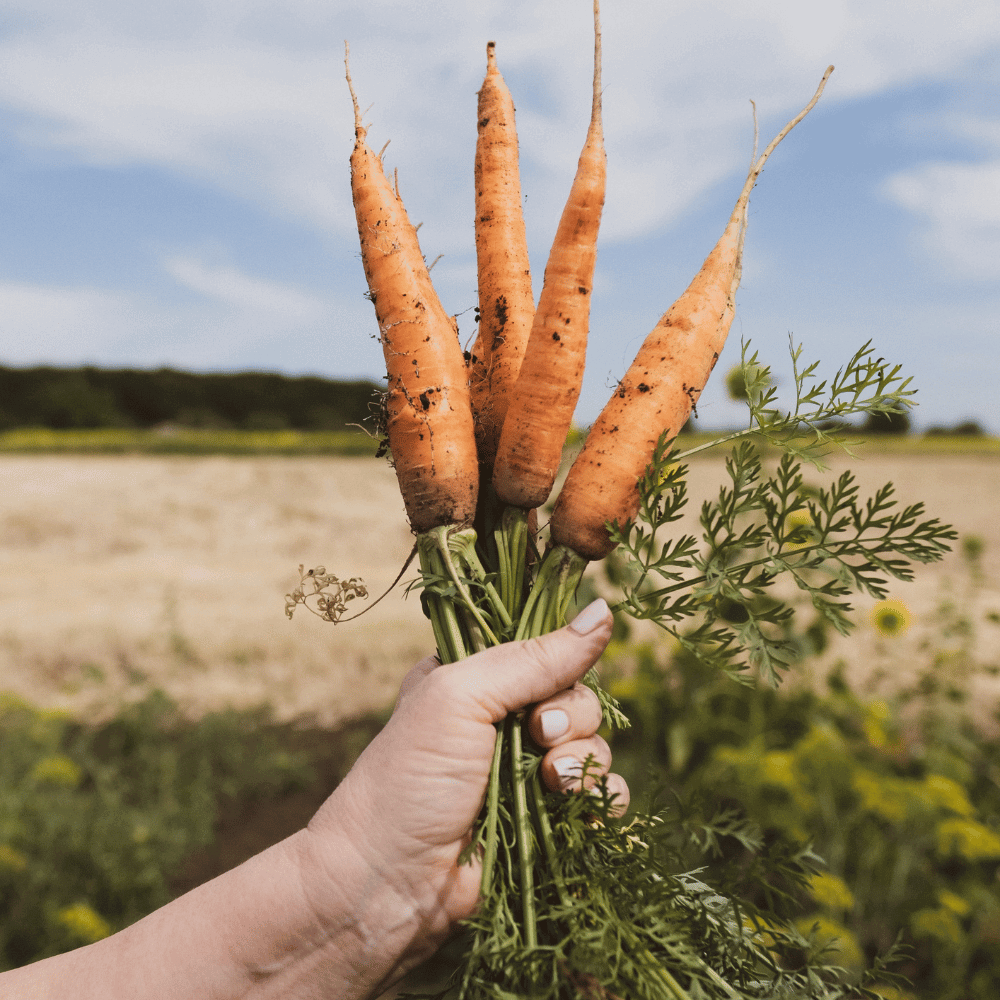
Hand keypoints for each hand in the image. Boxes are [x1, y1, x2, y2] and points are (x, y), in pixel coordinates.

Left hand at [301, 598, 627, 992]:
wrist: (389, 886)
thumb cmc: (409, 780)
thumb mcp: (461, 697)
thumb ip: (534, 659)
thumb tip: (604, 611)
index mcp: (477, 679)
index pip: (545, 650)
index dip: (559, 665)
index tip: (540, 691)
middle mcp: (505, 721)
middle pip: (579, 697)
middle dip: (571, 717)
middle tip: (538, 737)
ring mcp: (528, 774)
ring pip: (595, 747)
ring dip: (584, 761)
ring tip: (551, 783)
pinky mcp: (548, 823)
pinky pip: (603, 798)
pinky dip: (601, 801)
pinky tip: (576, 810)